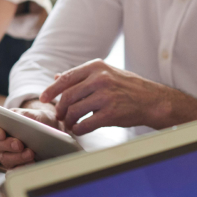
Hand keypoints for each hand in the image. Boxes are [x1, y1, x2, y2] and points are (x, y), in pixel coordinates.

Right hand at [0, 106, 57, 168]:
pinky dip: (22, 167)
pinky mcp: (13, 165)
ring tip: (30, 153)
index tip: (1, 133)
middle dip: (7, 145)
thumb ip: (20, 115)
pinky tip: (30, 163)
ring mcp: (4, 154)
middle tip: (19, 144)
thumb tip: (16, 119)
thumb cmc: (35, 120)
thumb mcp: (29, 114)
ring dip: (18, 157)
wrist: (49, 129)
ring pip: (5, 158)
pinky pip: (13, 169)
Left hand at [40, 59, 166, 133]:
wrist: (152, 100)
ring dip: (68, 121)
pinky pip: (85, 124)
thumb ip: (83, 76)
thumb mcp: (107, 73)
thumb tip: (58, 77)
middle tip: (60, 116)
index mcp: (97, 67)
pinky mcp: (111, 113)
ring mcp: (106, 96)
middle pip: (68, 96)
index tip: (44, 98)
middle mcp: (100, 79)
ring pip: (74, 111)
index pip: (66, 78)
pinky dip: (78, 129)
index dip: (51, 90)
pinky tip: (80, 129)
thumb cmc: (129, 87)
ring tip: (70, 124)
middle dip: (60, 109)